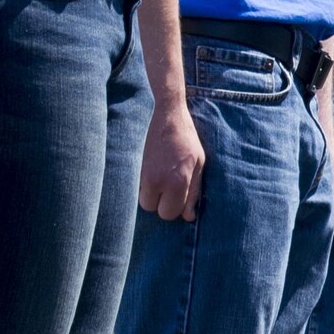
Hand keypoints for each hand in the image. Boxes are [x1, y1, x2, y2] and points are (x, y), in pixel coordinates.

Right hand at [139, 98, 204, 221]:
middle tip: (170, 186)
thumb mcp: (199, 164)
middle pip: (155, 210)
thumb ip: (194, 192)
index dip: (175, 207)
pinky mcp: (134, 167)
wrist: (167, 116)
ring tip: (161, 177)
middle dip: (163, 203)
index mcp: (178, 182)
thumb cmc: (187, 140)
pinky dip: (145, 185)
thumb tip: (189, 217)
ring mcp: (143, 174)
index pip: (170, 213)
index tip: (179, 195)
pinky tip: (153, 171)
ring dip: (152, 195)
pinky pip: (137, 188)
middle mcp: (158, 181)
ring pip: (144, 201)